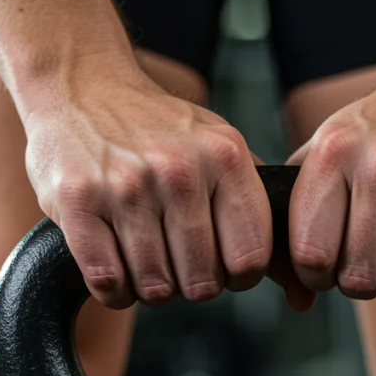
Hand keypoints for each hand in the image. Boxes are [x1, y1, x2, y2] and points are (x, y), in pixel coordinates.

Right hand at [25, 69, 275, 308]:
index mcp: (225, 157)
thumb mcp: (220, 147)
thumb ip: (256, 205)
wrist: (82, 86)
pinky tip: (115, 264)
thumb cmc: (157, 130)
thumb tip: (298, 283)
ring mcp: (125, 185)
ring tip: (144, 258)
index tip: (221, 267)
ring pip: (154, 287)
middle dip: (191, 285)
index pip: (250, 258)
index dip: (238, 277)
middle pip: (202, 281)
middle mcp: (178, 170)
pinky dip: (113, 290)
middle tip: (177, 263)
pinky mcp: (77, 200)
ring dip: (150, 287)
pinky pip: (107, 280)